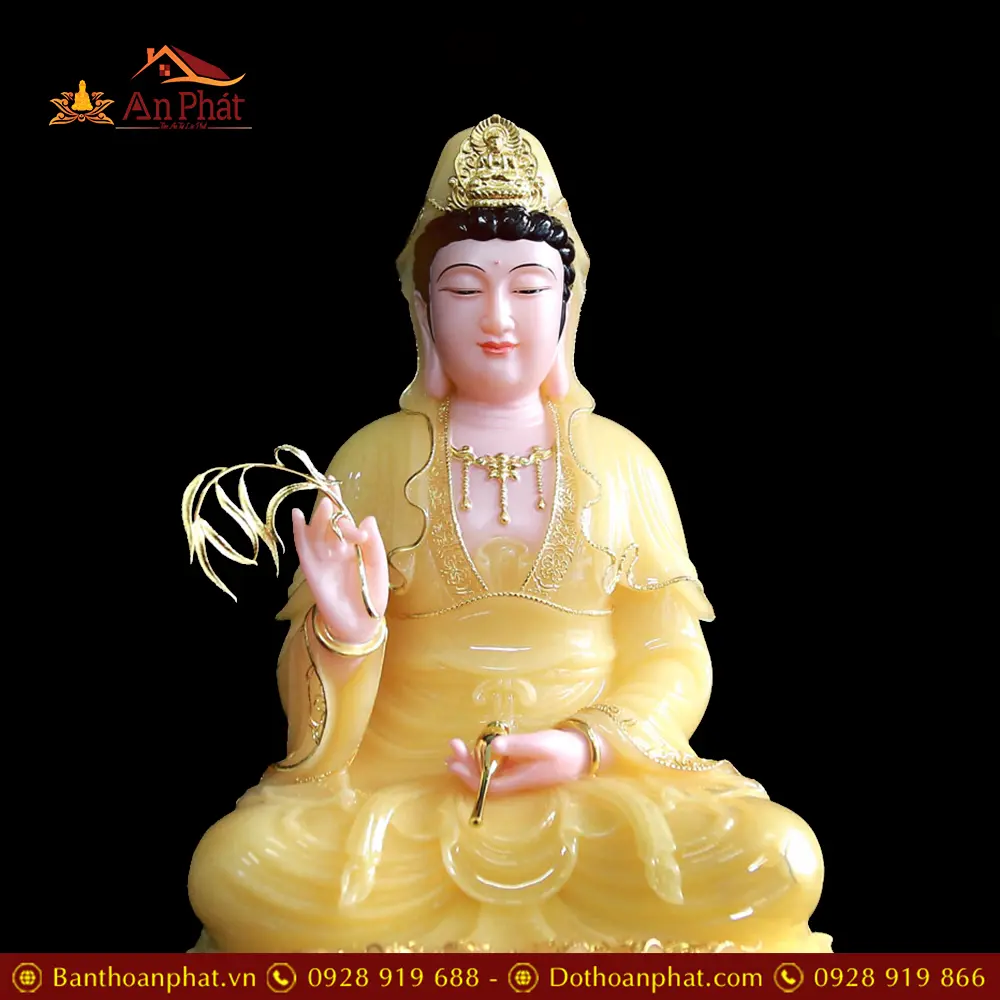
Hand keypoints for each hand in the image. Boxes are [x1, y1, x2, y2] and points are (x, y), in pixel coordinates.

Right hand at [291, 485, 388, 644]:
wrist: (361, 623)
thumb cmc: (371, 595)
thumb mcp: (377, 567)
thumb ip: (373, 544)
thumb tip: (369, 517)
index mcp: (354, 546)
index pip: (348, 524)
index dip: (351, 521)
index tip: (361, 533)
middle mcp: (336, 548)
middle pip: (329, 521)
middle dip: (330, 502)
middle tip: (330, 482)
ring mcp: (323, 558)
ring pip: (316, 531)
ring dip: (318, 517)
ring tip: (324, 502)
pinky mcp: (312, 570)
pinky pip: (303, 548)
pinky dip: (299, 532)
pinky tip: (297, 515)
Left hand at [446, 729, 593, 795]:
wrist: (583, 752)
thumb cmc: (563, 749)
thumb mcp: (540, 744)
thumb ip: (517, 745)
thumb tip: (492, 745)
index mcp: (519, 781)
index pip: (488, 786)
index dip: (470, 777)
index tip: (455, 762)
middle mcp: (515, 781)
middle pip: (485, 780)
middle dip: (466, 765)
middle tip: (452, 747)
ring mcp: (517, 774)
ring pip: (489, 771)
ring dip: (472, 759)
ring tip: (456, 746)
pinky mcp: (520, 766)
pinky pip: (496, 764)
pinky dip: (484, 755)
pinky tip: (478, 746)